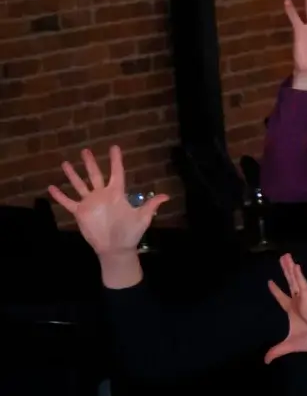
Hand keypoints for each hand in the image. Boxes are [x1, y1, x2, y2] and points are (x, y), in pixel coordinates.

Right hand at [48, 147, 160, 266]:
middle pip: (95, 175)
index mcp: (117, 193)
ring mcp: (90, 202)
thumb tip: (166, 196)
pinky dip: (59, 195)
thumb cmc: (130, 232)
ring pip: (79, 185)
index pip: (116, 173)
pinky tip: (51, 187)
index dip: (116, 160)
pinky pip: (67, 202)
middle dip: (90, 163)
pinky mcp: (80, 212)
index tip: (114, 147)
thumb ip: (150, 205)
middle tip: (85, 150)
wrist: (116, 248)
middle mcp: (102, 194)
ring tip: (65, 163)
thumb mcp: (142, 218)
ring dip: (72, 175)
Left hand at [261, 254, 306, 362]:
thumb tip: (266, 360)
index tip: (270, 281)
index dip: (276, 290)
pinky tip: (296, 268)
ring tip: (286, 256)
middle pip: (290, 284)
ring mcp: (304, 301)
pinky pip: (303, 288)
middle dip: (286, 271)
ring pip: (296, 282)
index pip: (282, 298)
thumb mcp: (290, 346)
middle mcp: (298, 303)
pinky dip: (299, 278)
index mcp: (293, 311)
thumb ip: (277, 350)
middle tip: (283, 257)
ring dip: (291, 269)